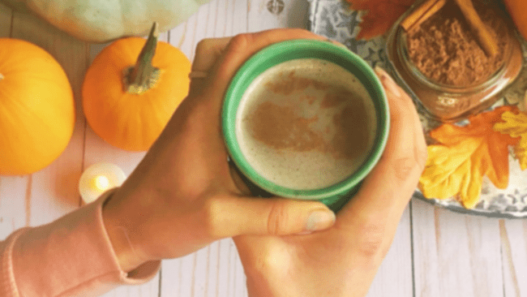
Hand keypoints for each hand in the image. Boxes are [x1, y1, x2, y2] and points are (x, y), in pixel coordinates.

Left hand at [101, 29, 338, 271]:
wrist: (126, 227)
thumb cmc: (161, 218)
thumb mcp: (218, 219)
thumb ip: (271, 217)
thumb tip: (323, 215)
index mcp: (203, 113)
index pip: (239, 52)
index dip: (279, 40)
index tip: (314, 48)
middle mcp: (201, 105)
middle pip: (244, 55)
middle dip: (284, 50)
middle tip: (321, 63)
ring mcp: (201, 116)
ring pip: (240, 74)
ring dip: (272, 68)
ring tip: (310, 78)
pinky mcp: (202, 131)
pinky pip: (235, 97)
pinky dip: (260, 93)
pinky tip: (284, 114)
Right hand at [234, 68, 427, 296]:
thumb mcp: (263, 259)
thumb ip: (252, 217)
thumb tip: (239, 168)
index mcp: (365, 225)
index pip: (399, 159)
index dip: (398, 115)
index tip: (379, 81)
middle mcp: (383, 219)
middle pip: (413, 155)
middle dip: (403, 110)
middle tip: (374, 76)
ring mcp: (382, 220)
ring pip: (408, 165)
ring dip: (400, 125)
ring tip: (374, 93)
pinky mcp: (374, 220)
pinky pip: (394, 174)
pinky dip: (390, 144)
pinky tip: (366, 130)